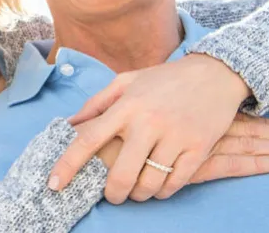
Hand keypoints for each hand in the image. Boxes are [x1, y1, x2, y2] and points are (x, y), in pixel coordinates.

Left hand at [46, 53, 268, 202]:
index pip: (89, 139)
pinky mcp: (199, 147)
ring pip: (150, 184)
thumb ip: (97, 103)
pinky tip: (159, 185)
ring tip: (138, 189)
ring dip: (140, 194)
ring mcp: (175, 136)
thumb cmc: (165, 78)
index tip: (54, 184)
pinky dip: (164, 191)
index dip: (68, 164)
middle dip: (113, 193)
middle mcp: (148, 122)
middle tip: (113, 195)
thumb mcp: (127, 81)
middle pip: (121, 174)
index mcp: (126, 105)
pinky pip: (176, 183)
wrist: (215, 73)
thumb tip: (70, 125)